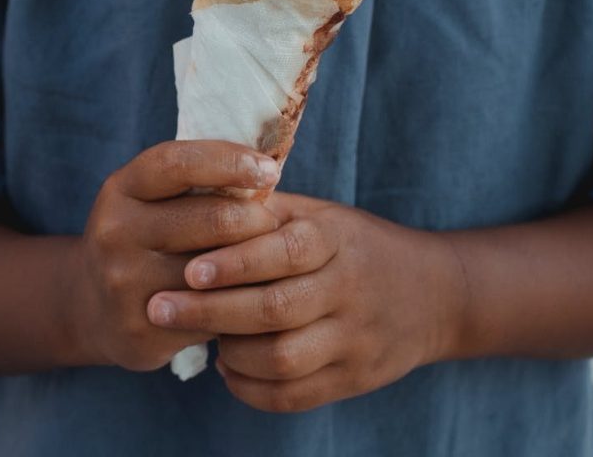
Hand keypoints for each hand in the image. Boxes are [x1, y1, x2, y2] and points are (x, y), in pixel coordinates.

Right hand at [72, 141, 281, 371]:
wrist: (90, 305)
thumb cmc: (144, 235)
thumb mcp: (152, 198)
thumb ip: (196, 181)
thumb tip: (266, 171)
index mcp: (121, 188)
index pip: (179, 163)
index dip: (230, 162)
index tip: (270, 171)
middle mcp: (116, 232)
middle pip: (212, 218)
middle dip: (257, 219)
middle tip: (276, 225)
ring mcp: (124, 283)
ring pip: (216, 272)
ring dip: (256, 264)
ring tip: (270, 259)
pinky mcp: (141, 329)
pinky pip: (211, 316)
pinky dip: (239, 305)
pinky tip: (249, 298)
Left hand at [145, 193, 462, 409]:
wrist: (432, 293)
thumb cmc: (353, 244)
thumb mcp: (319, 214)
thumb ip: (265, 211)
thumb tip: (200, 197)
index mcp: (335, 239)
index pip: (284, 251)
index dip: (234, 262)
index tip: (188, 267)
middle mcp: (348, 290)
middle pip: (274, 310)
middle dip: (210, 311)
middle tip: (159, 307)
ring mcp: (354, 340)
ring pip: (283, 359)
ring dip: (230, 351)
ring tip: (198, 335)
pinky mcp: (354, 380)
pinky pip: (295, 396)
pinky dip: (251, 388)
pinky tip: (228, 368)